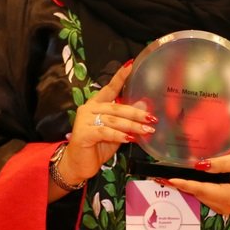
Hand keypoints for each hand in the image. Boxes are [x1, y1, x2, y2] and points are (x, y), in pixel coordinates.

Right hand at [59, 62, 156, 184]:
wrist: (77, 165)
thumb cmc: (97, 147)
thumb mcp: (116, 132)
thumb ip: (126, 121)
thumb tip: (145, 108)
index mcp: (96, 104)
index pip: (110, 88)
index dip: (120, 77)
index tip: (131, 65)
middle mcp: (89, 108)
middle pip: (116, 108)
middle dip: (136, 113)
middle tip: (151, 118)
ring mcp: (84, 120)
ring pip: (113, 120)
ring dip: (132, 126)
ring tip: (146, 131)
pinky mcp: (83, 133)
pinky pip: (105, 132)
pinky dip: (119, 135)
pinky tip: (129, 138)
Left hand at [165, 153, 229, 216]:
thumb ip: (221, 163)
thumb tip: (200, 165)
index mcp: (228, 197)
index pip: (201, 189)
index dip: (184, 184)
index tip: (169, 179)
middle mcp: (223, 206)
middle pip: (197, 194)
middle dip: (179, 185)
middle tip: (159, 176)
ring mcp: (221, 207)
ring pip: (199, 195)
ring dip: (184, 186)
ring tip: (166, 177)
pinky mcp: (220, 204)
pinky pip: (203, 195)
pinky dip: (193, 188)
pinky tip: (182, 180)